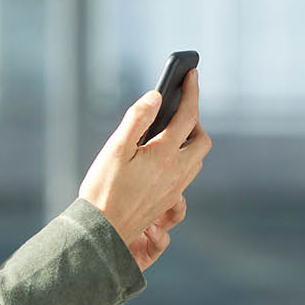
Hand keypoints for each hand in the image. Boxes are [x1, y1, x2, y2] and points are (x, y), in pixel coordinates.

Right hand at [80, 68, 211, 271]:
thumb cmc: (103, 189)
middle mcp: (177, 172)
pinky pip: (187, 175)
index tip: (192, 74)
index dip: (191, 91)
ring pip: (197, 159)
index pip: (188, 115)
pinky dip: (184, 159)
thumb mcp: (115, 148)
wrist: (102, 231)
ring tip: (170, 132)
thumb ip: (137, 119)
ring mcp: (175, 189)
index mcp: (165, 154)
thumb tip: (156, 96)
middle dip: (195, 120)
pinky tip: (163, 160)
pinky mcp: (168, 202)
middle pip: (202, 140)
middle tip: (177, 110)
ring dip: (191, 141)